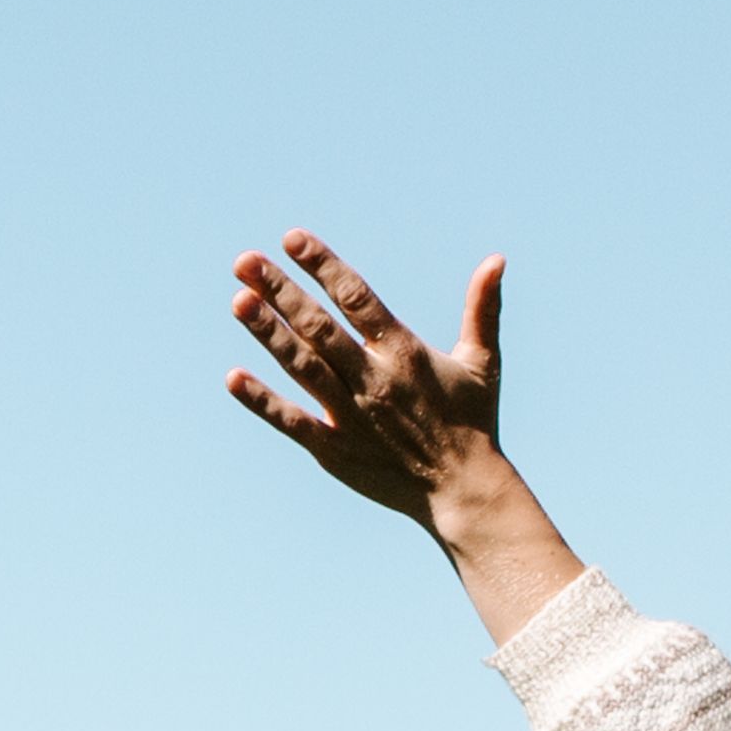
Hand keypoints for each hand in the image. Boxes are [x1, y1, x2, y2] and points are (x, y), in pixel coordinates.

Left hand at [225, 232, 591, 639]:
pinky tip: (233, 378)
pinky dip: (263, 401)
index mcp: (404, 352)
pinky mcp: (334, 451)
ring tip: (239, 300)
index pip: (356, 298)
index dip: (323, 266)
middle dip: (281, 291)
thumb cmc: (473, 422)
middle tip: (245, 261)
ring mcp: (350, 415)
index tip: (292, 239)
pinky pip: (292, 421)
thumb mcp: (482, 362)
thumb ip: (482, 308)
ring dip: (269, 334)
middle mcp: (373, 380)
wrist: (462, 491)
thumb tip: (497, 260)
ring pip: (302, 366)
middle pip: (319, 327)